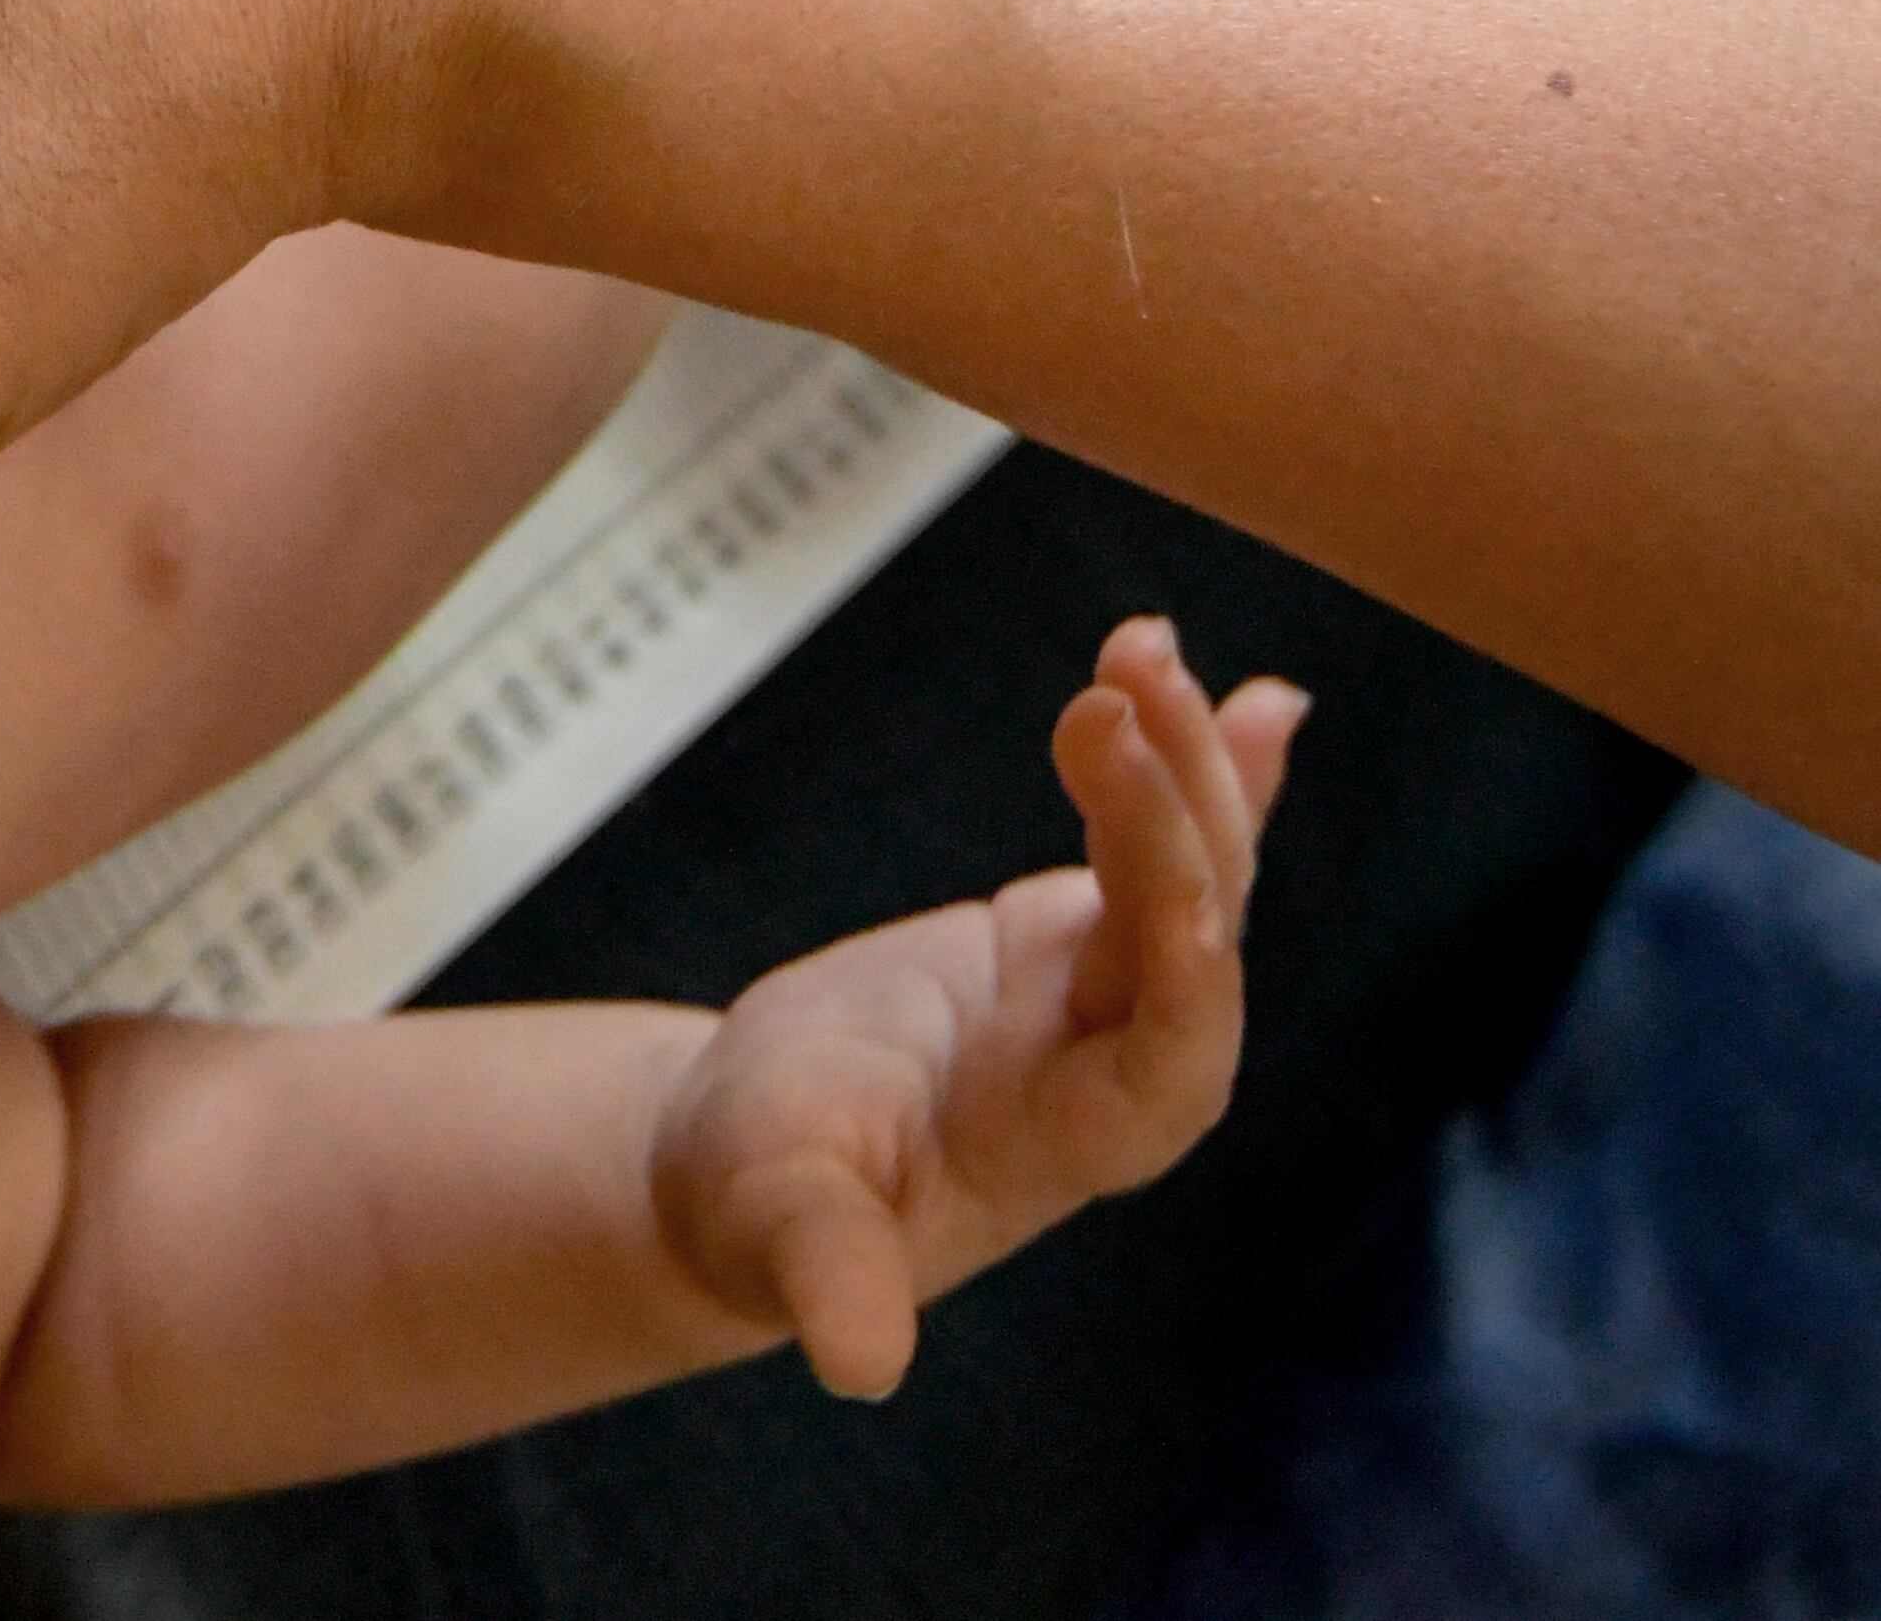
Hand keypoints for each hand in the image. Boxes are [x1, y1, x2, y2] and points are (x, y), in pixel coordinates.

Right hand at [652, 620, 1305, 1399]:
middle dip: (1176, 812)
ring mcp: (1100, 993)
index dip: (1187, 965)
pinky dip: (1205, 772)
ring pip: (1190, 872)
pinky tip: (1258, 696)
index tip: (1160, 871)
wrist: (753, 1156)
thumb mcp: (777, 1223)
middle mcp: (1116, 1063)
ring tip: (1149, 646)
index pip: (1174, 1056)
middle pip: (1195, 936)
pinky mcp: (1069, 937)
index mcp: (1069, 1142)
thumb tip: (859, 1366)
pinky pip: (1162, 843)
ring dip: (1185, 761)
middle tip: (1125, 683)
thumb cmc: (759, 1200)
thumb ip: (826, 1272)